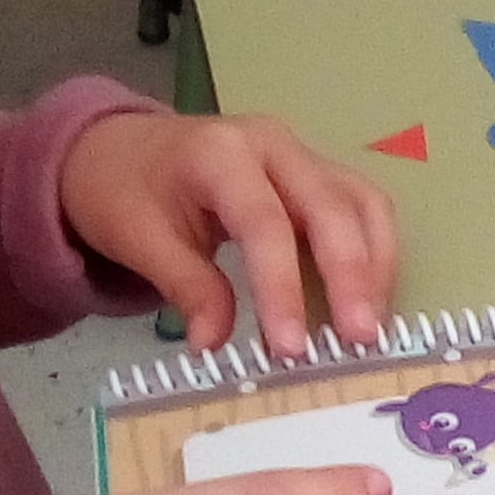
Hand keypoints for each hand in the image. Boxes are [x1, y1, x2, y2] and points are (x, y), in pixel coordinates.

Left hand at [61, 112, 399, 358]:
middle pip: (331, 207)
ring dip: (376, 266)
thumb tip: (216, 344)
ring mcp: (303, 156)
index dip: (283, 288)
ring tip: (369, 327)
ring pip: (362, 203)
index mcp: (221, 154)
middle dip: (352, 276)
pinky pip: (363, 209)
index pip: (266, 223)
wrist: (119, 149)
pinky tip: (367, 301)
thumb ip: (186, 286)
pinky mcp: (318, 175)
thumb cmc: (125, 190)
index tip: (291, 348)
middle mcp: (274, 145)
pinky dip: (374, 255)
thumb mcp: (139, 238)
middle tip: (359, 340)